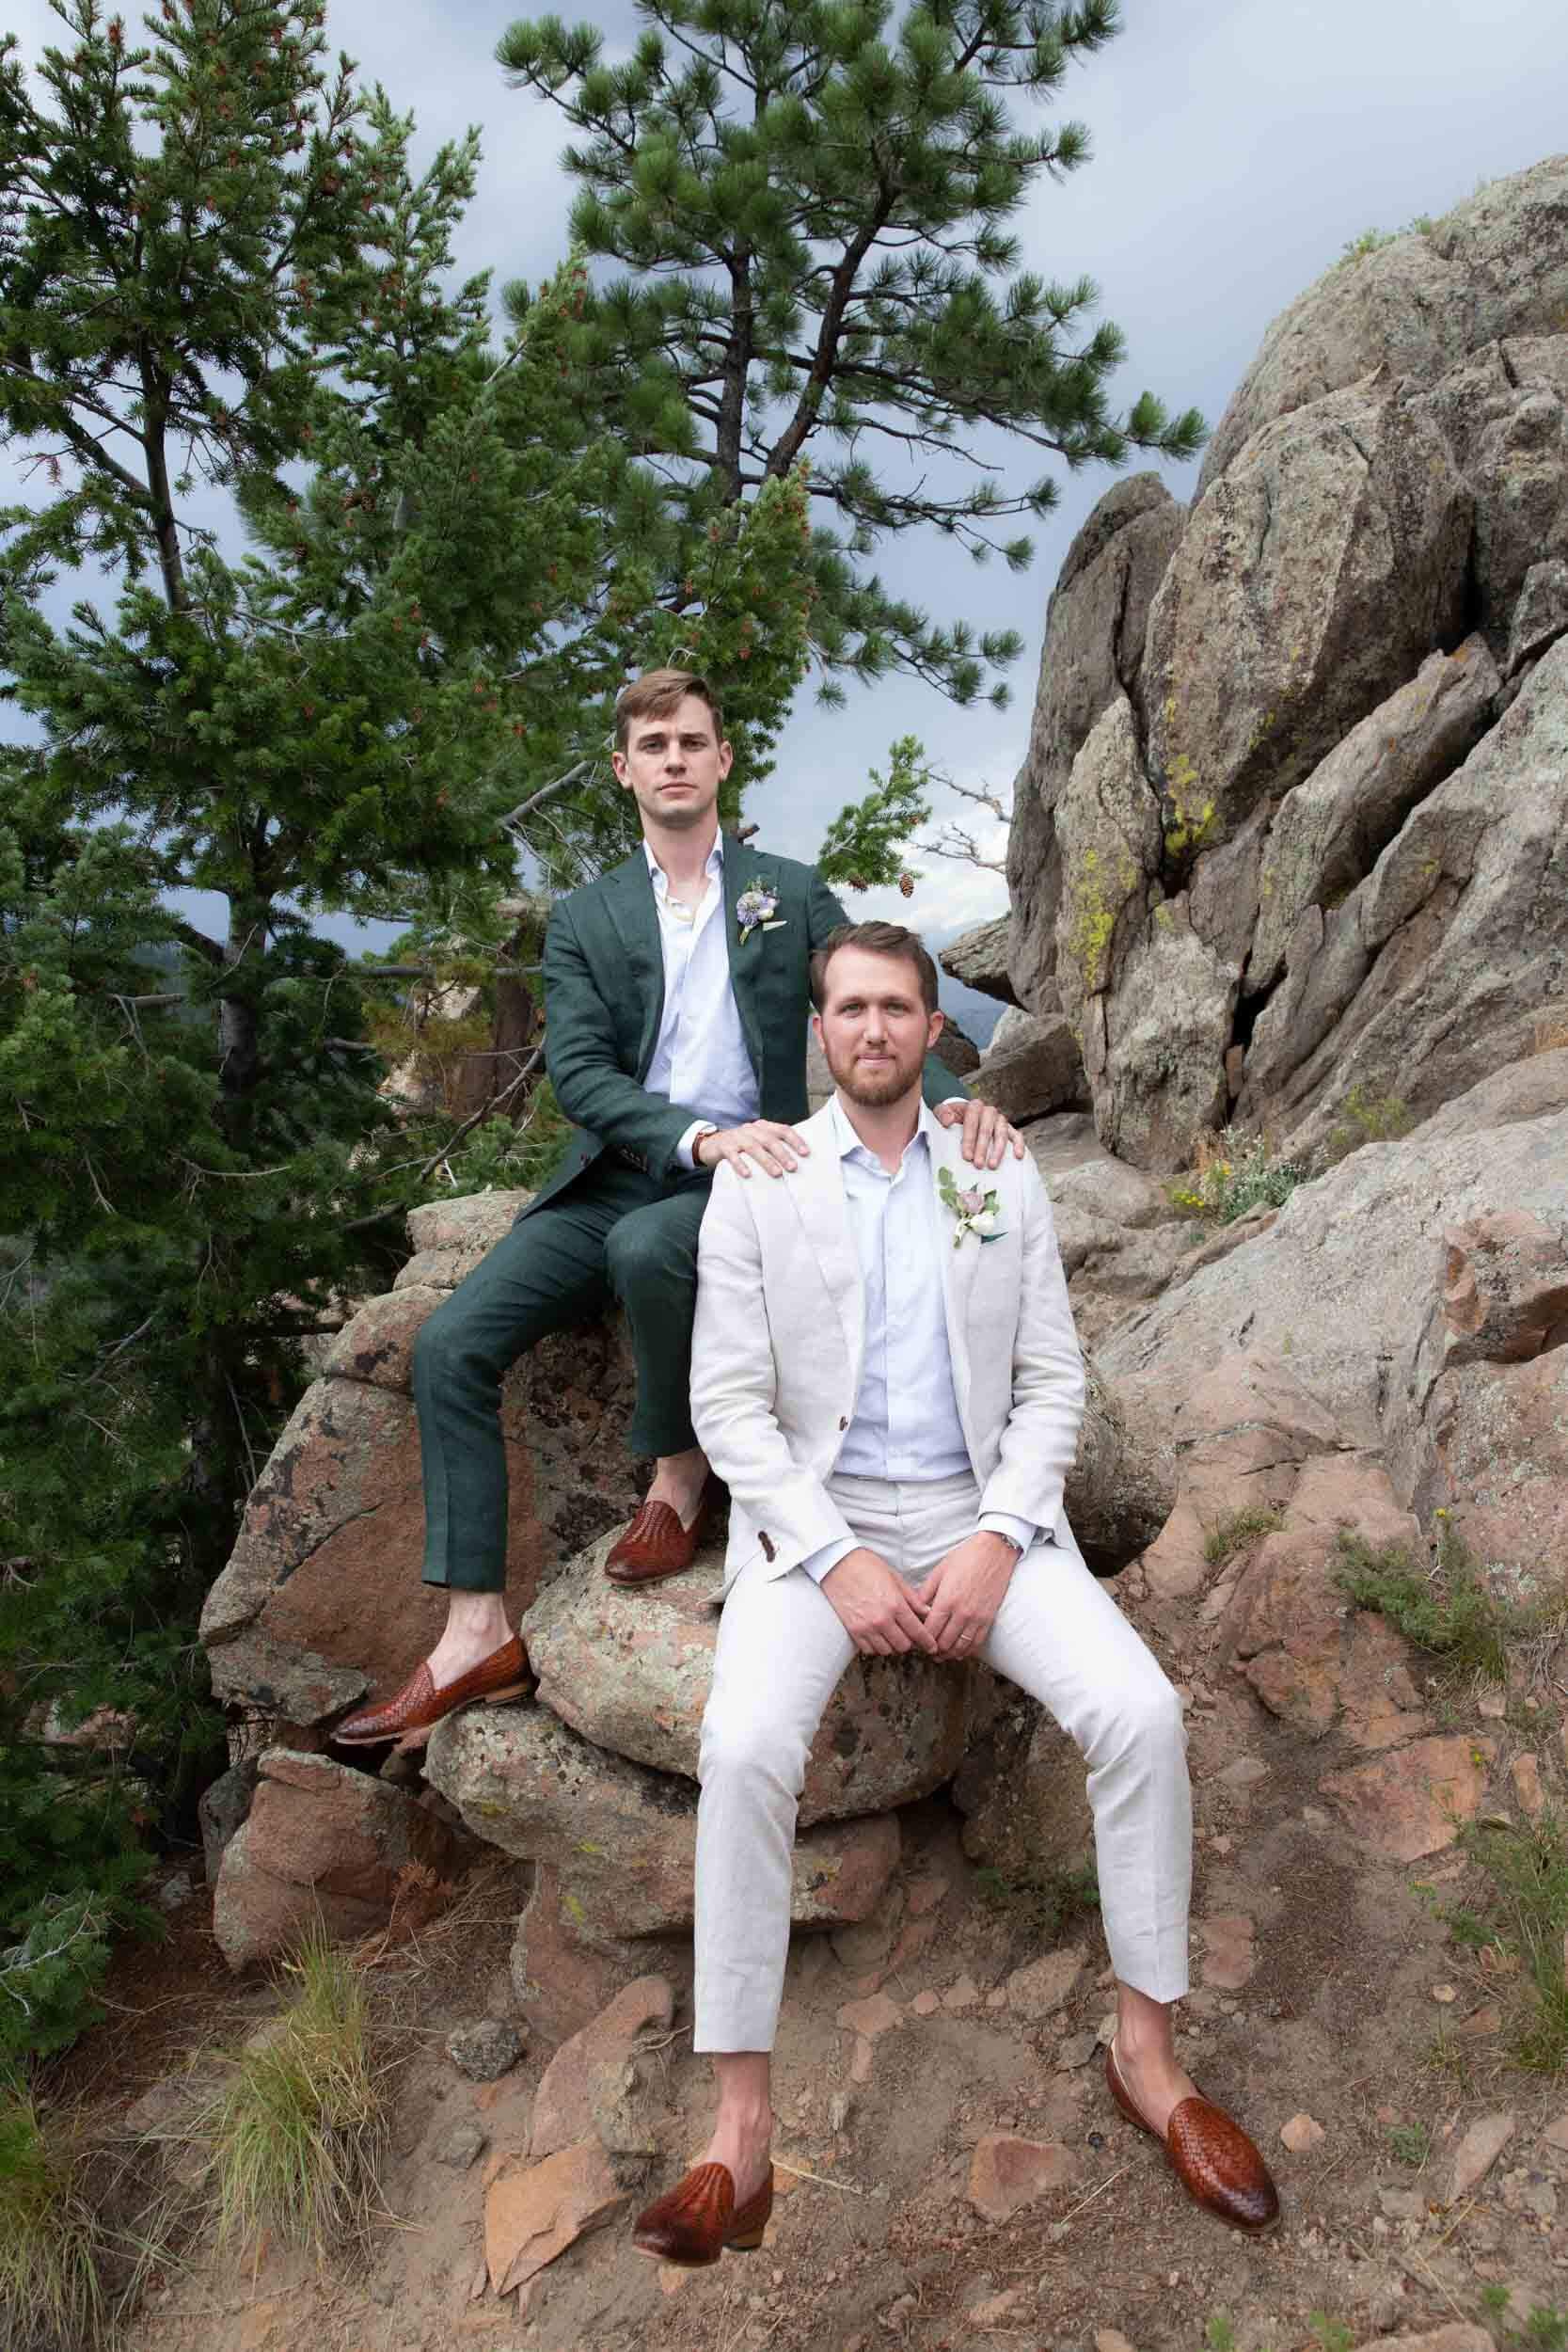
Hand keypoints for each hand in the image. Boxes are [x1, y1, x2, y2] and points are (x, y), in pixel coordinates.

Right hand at [696, 1119, 810, 1177]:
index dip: (795, 1140)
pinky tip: (748, 1175)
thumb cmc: (741, 1146)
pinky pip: (733, 1156)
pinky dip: (740, 1165)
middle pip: (769, 1140)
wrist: (711, 1144)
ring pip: (753, 1147)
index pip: (782, 1130)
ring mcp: (737, 1137)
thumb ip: (773, 1146)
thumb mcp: (758, 1141)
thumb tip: (797, 1161)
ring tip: (776, 1173)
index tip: (806, 1153)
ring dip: (766, 1160)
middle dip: (783, 1153)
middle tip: (793, 1167)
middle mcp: (751, 1130)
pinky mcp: (724, 1147)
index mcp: (762, 1127)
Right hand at [821, 1547, 934, 1656]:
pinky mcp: (853, 1630)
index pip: (917, 1632)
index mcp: (895, 1604)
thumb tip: (927, 1611)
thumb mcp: (895, 1578)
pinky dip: (876, 1647)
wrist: (837, 1565)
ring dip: (893, 1645)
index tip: (932, 1646)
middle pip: (903, 1645)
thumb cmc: (866, 1566)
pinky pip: (869, 1650)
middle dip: (910, 1642)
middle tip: (910, 1635)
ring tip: (893, 1635)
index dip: (927, 1642)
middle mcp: (882, 1619)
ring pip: (887, 1650)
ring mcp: (866, 1627)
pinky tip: (878, 1636)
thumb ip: (912, 1598)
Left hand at [920, 1531, 1019, 1660]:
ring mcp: (977, 1617)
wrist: (995, 1551)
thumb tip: (915, 1609)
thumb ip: (926, 1592)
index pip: (929, 1631)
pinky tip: (959, 1652)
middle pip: (943, 1642)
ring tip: (940, 1654)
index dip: (921, 1639)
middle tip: (926, 1649)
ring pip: (960, 1646)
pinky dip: (966, 1650)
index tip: (916, 1640)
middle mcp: (961, 1613)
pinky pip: (976, 1642)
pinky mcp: (989, 1618)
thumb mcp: (939, 1571)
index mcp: (946, 1600)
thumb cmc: (966, 1557)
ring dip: (948, 1654)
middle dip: (932, 1649)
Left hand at [934, 1096, 1024, 1168]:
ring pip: (1002, 1134)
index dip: (969, 1139)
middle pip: (987, 1129)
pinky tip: (1018, 1156)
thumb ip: (942, 1113)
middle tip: (978, 1165)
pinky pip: (1017, 1135)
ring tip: (992, 1166)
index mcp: (974, 1106)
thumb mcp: (943, 1111)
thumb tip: (948, 1121)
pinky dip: (1019, 1145)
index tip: (967, 1156)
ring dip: (998, 1150)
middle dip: (982, 1148)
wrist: (964, 1115)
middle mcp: (989, 1111)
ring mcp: (1000, 1120)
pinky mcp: (1009, 1129)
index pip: (972, 1121)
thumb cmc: (953, 1117)